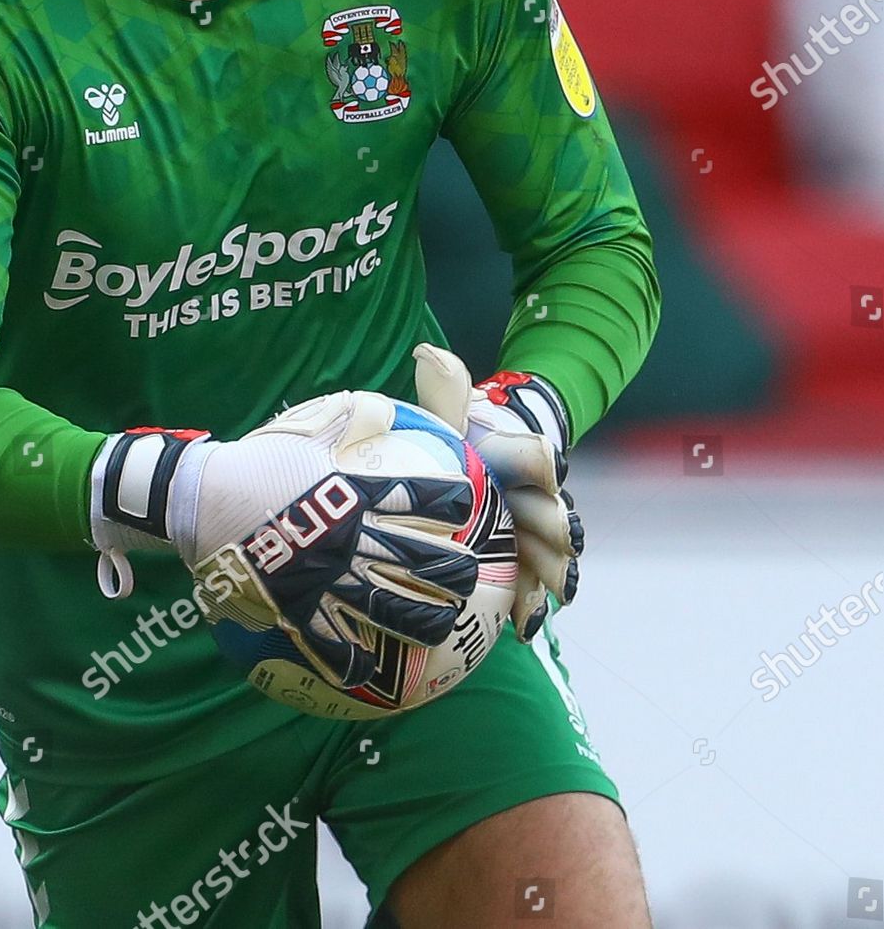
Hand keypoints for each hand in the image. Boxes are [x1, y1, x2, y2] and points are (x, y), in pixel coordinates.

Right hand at [90, 391, 484, 687]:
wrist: (205, 497)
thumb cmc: (257, 460)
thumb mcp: (309, 427)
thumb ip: (351, 419)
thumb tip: (384, 406)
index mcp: (353, 494)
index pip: (414, 496)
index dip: (448, 502)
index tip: (473, 506)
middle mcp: (348, 538)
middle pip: (413, 558)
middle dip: (450, 570)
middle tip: (472, 577)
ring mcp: (325, 574)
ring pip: (385, 604)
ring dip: (420, 617)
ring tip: (445, 627)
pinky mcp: (296, 602)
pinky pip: (328, 638)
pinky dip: (350, 657)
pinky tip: (368, 671)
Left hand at [412, 343, 582, 641]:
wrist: (477, 471)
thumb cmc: (464, 443)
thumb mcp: (453, 417)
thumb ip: (446, 391)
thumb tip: (426, 352)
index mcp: (522, 457)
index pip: (539, 456)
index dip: (540, 464)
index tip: (546, 471)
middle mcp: (538, 496)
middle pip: (553, 514)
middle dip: (552, 532)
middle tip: (547, 549)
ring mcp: (534, 534)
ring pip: (551, 556)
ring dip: (546, 576)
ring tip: (536, 602)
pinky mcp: (523, 566)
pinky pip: (534, 587)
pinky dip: (530, 606)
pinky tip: (520, 627)